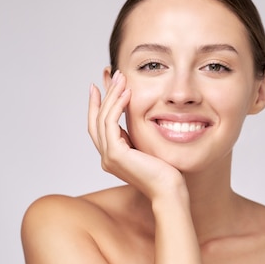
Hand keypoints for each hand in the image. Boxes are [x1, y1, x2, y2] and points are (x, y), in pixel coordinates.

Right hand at [88, 71, 185, 200]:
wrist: (168, 189)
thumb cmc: (164, 170)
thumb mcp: (146, 146)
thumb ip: (135, 134)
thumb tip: (135, 114)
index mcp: (111, 156)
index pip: (98, 126)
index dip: (97, 104)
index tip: (100, 85)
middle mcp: (105, 157)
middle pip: (96, 120)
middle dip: (102, 94)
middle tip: (110, 74)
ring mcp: (107, 157)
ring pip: (102, 119)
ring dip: (111, 95)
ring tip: (120, 78)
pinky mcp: (115, 154)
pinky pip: (111, 123)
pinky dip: (117, 106)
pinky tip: (127, 93)